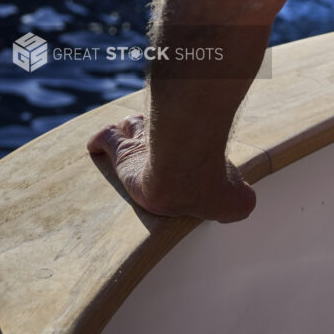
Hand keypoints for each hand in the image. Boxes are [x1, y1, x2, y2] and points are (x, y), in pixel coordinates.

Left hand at [87, 114, 255, 222]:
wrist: (184, 181)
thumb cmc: (212, 189)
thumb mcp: (238, 204)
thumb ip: (239, 203)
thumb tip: (239, 206)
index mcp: (197, 154)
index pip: (191, 144)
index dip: (187, 148)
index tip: (185, 157)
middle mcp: (172, 142)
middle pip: (160, 127)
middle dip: (154, 129)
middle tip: (149, 135)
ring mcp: (145, 144)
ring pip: (132, 126)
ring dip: (128, 130)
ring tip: (124, 135)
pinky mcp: (122, 153)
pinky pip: (104, 139)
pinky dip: (99, 141)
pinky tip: (94, 147)